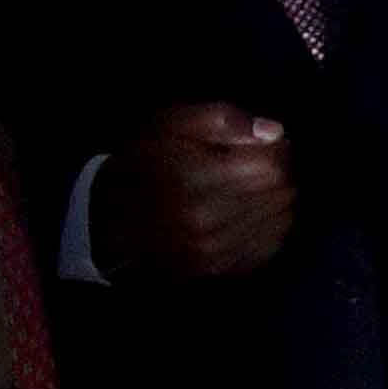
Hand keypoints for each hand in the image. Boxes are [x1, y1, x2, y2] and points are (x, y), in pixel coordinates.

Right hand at [94, 103, 297, 279]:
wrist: (107, 216)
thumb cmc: (145, 162)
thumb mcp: (174, 124)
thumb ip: (225, 120)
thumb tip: (272, 132)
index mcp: (194, 179)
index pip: (271, 166)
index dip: (275, 150)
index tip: (264, 144)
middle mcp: (206, 219)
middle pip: (279, 193)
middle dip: (278, 173)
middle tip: (259, 163)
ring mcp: (213, 249)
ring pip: (279, 219)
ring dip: (276, 198)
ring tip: (253, 186)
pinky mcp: (218, 268)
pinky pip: (270, 245)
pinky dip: (271, 225)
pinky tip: (252, 211)